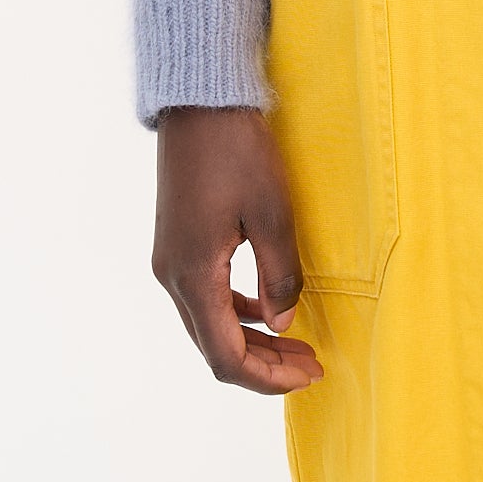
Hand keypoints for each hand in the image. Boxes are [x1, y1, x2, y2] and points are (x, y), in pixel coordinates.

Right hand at [151, 108, 323, 394]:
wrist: (199, 104)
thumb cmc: (237, 151)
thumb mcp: (273, 212)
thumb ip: (280, 275)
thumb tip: (283, 323)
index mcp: (193, 275)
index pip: (226, 356)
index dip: (267, 377)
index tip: (308, 376)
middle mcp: (172, 276)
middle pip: (215, 347)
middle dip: (264, 365)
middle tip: (312, 366)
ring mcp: (170, 260)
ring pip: (209, 324)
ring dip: (252, 339)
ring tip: (299, 344)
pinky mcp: (177, 244)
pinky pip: (205, 296)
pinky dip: (236, 312)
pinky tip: (267, 308)